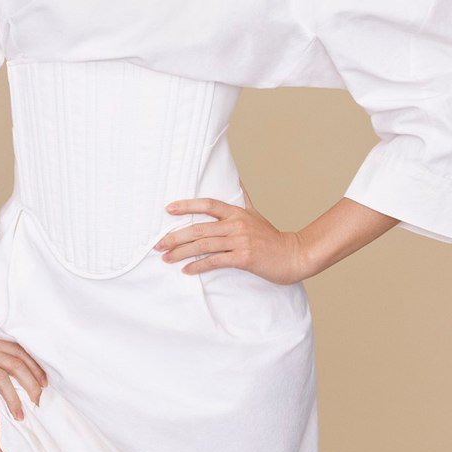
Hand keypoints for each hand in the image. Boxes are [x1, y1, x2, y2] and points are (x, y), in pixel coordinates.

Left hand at [153, 181, 307, 284]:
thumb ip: (242, 200)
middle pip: (199, 228)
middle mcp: (236, 224)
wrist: (293, 255)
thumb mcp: (255, 214)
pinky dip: (199, 266)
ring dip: (182, 252)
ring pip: (204, 245)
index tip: (168, 209)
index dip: (187, 205)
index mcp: (236, 212)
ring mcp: (240, 241)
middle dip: (175, 236)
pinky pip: (216, 261)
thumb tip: (236, 181)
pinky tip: (187, 270)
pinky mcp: (244, 258)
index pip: (207, 204)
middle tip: (157, 243)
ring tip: (166, 258)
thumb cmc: (271, 237)